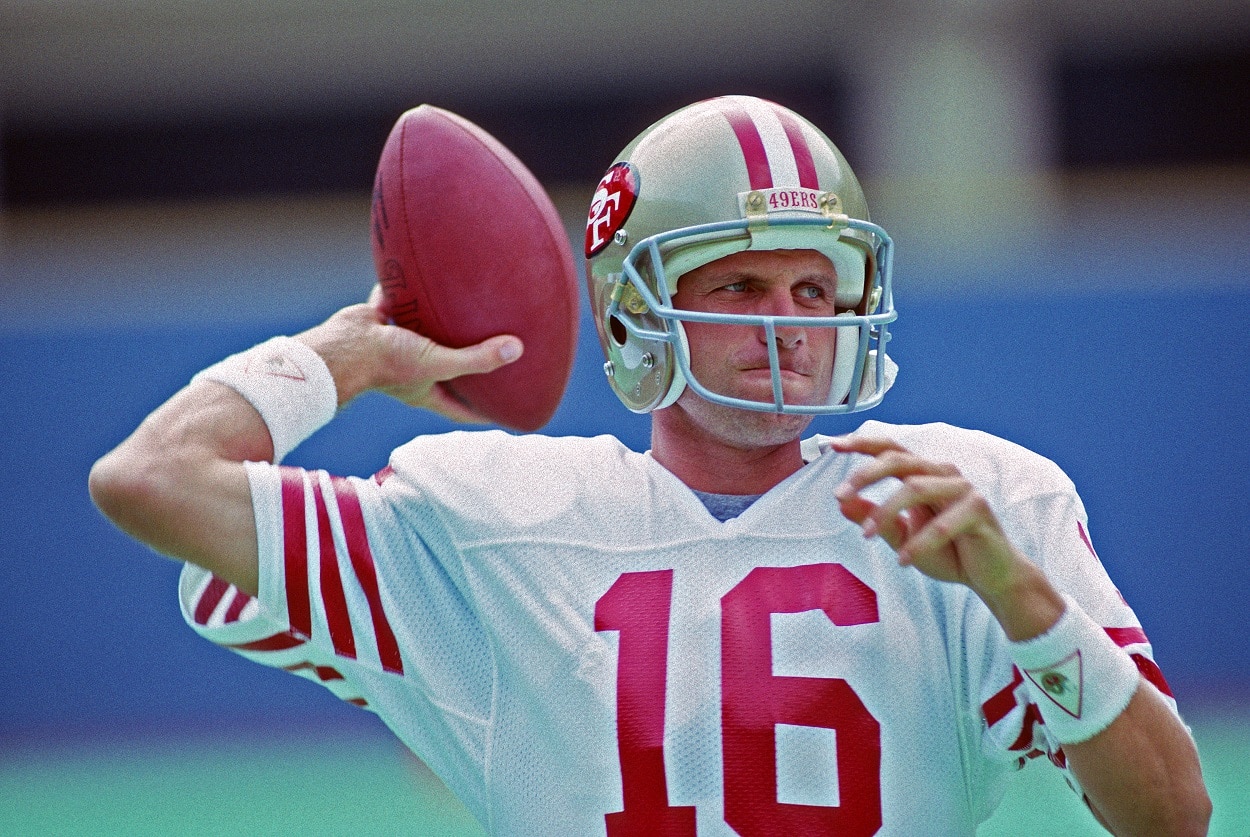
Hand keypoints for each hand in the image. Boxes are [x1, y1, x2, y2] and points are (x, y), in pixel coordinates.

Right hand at [296, 285, 523, 422]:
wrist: (341, 345)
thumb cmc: (386, 364)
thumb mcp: (438, 364)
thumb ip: (476, 358)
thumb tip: (517, 349)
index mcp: (426, 390)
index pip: (461, 409)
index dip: (484, 412)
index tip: (506, 409)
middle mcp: (412, 370)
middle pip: (445, 371)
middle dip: (467, 365)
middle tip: (493, 355)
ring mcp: (395, 346)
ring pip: (425, 336)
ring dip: (441, 326)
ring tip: (465, 312)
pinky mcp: (381, 322)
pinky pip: (398, 304)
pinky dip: (409, 291)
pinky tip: (426, 274)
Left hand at [831, 434, 1062, 637]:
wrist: (989, 577)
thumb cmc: (946, 551)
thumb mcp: (901, 537)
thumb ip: (873, 519)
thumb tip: (841, 501)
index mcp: (923, 475)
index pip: (890, 450)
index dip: (862, 444)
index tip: (832, 445)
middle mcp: (942, 473)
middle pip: (899, 460)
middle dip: (865, 474)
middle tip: (840, 494)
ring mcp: (963, 488)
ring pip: (916, 487)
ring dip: (886, 511)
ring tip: (868, 536)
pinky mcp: (979, 510)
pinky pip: (944, 523)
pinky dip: (920, 542)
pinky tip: (904, 560)